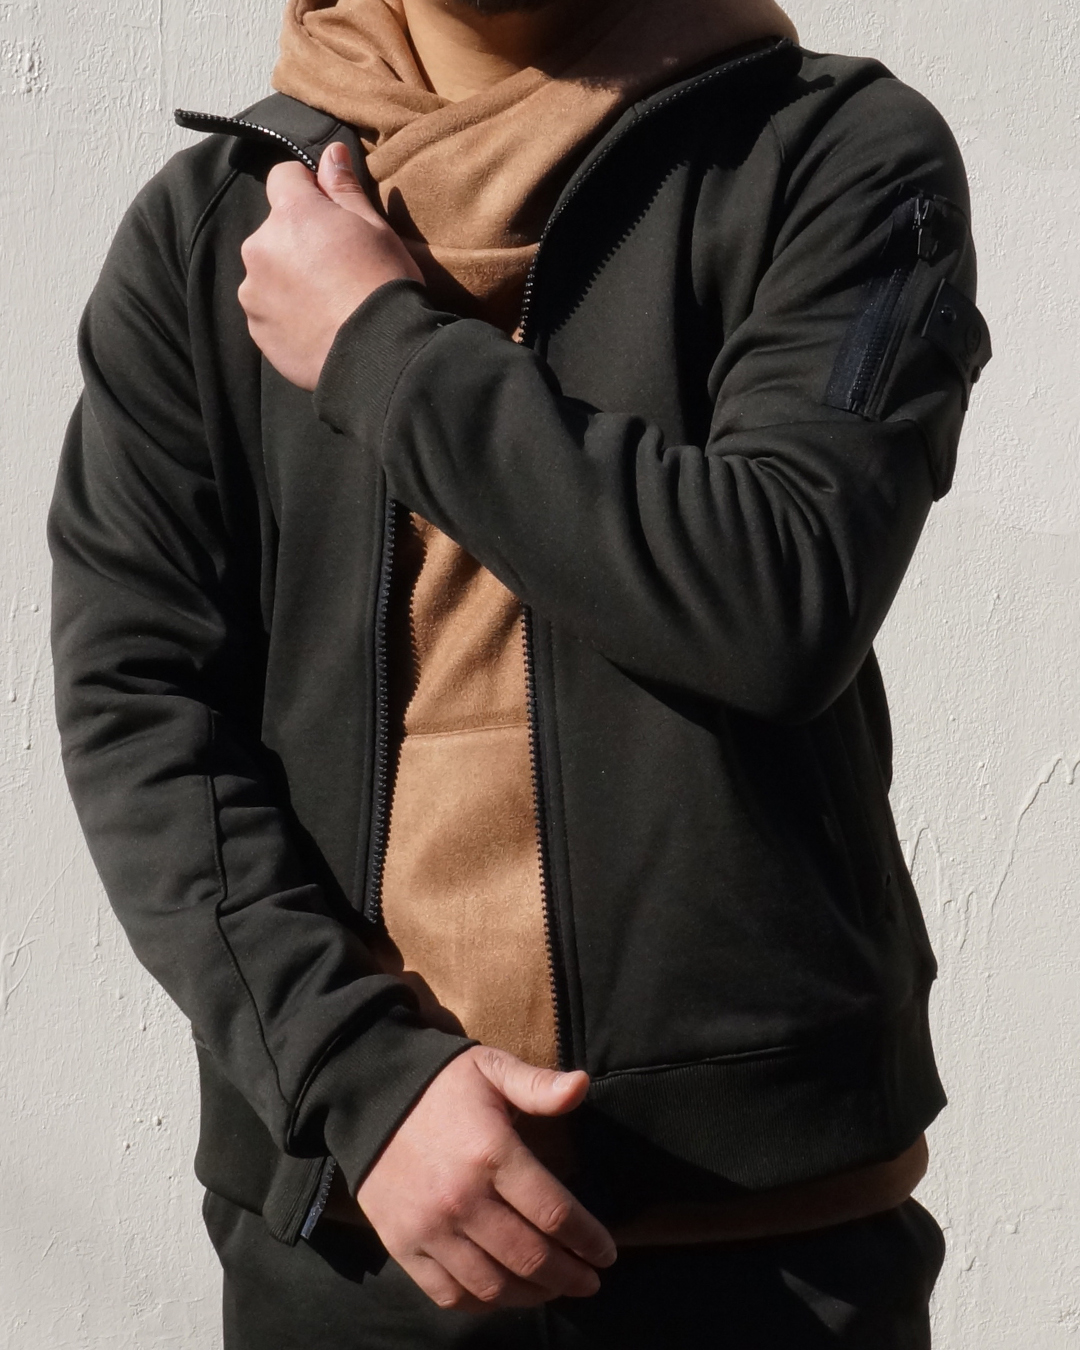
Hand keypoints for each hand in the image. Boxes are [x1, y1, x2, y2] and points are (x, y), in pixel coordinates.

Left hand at [238, 143, 421, 390]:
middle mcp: (260, 248)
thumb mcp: (374, 227)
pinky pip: (268, 312)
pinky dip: (286, 316)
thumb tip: (331, 153)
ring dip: (288, 279)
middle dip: (297, 240)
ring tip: (326, 303)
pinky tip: (317, 327)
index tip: (331, 212)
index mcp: (291, 214)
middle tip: (336, 267)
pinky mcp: (258, 331)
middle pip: (274, 231)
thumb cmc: (383, 284)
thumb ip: (344, 188)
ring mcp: (254, 292)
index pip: (284, 177)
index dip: (309, 189)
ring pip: (267, 273)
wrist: (377, 354)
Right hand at [356, 1046, 616, 1311]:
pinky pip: (449, 1293)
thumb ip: (539, 1085)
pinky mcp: (402, 1245)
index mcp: (492, 1154)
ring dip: (532, 1294)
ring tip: (554, 1288)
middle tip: (589, 1281)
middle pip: (530, 1257)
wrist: (367, 1094)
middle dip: (569, 1276)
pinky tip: (504, 1293)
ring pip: (493, 1284)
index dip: (588, 1239)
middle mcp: (462, 1199)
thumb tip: (583, 1085)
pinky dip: (483, 1303)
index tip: (607, 1253)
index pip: (554, 1213)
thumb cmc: (441, 1083)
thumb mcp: (492, 1069)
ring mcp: (430, 1228)